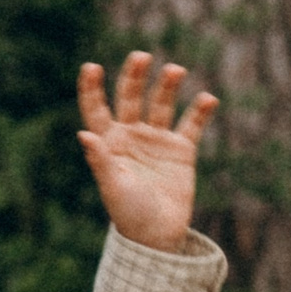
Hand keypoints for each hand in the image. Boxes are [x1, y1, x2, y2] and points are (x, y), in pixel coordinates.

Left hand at [77, 51, 215, 253]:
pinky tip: (207, 99)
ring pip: (161, 104)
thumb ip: (99, 160)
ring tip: (175, 71)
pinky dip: (200, 111)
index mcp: (108, 143)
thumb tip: (83, 134)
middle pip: (131, 98)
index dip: (92, 88)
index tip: (91, 66)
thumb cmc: (128, 213)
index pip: (97, 109)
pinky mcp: (181, 150)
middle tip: (141, 56)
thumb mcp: (112, 186)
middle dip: (134, 76)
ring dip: (167, 86)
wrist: (157, 235)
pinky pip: (192, 124)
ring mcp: (157, 140)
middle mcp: (131, 135)